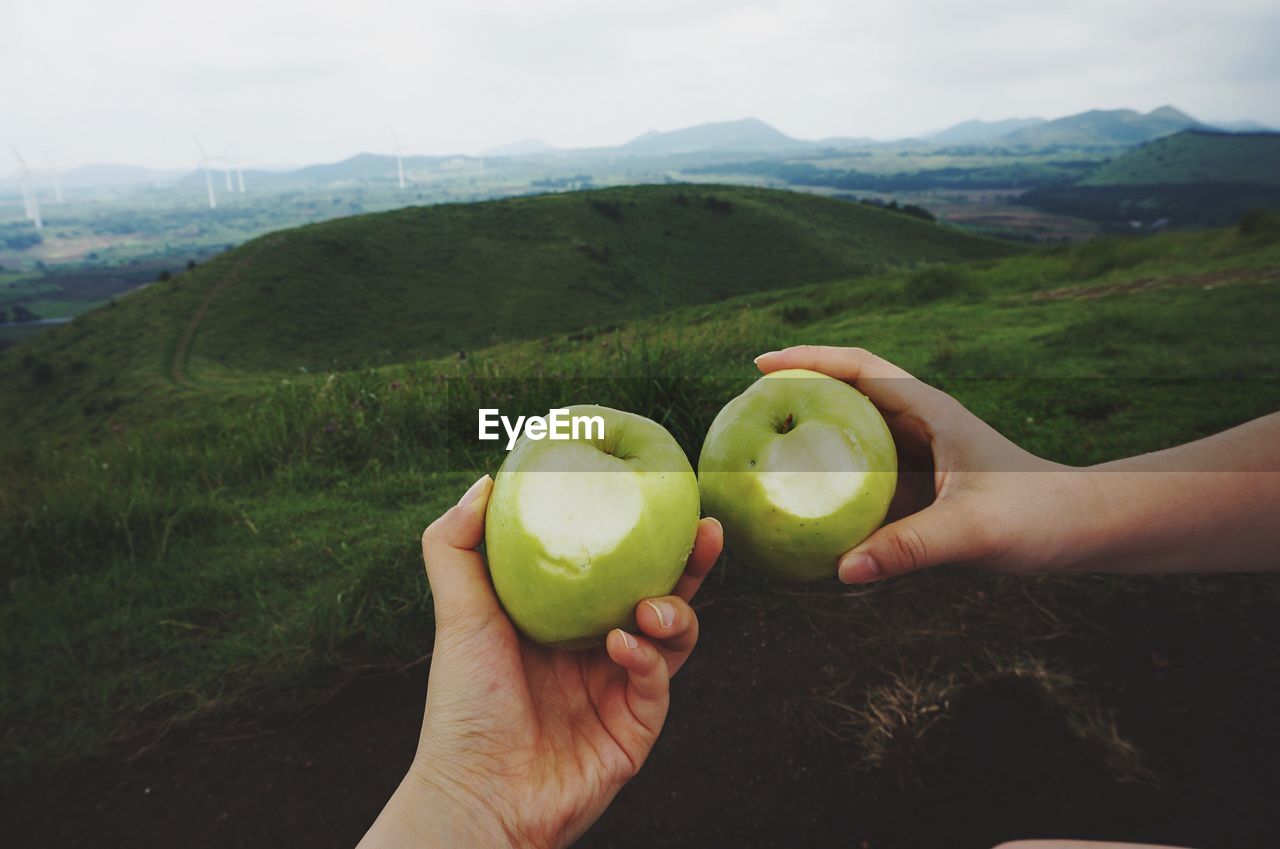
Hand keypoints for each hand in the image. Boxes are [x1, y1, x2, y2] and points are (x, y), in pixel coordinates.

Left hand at [360, 475, 722, 848]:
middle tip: (705, 529)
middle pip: (660, 592)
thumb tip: (485, 480)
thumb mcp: (457, 613)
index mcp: (561, 619)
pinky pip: (658, 682)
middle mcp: (596, 649)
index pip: (613, 565)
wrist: (478, 794)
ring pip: (674, 636)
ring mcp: (620, 689)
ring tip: (649, 609)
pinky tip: (623, 647)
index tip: (660, 492)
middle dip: (690, 563)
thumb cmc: (463, 705)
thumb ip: (456, 544)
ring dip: (673, 613)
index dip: (641, 532)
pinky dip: (647, 660)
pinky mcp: (636, 727)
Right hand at [755, 346, 1084, 582]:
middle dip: (798, 392)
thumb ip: (909, 548)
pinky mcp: (924, 486)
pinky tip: (808, 504)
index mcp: (930, 410)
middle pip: (846, 393)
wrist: (1087, 528)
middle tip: (747, 406)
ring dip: (812, 435)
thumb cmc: (1040, 514)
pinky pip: (866, 475)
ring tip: (763, 447)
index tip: (759, 365)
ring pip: (853, 435)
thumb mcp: (972, 530)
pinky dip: (833, 480)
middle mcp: (922, 424)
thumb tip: (842, 570)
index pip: (858, 368)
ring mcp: (922, 454)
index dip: (807, 360)